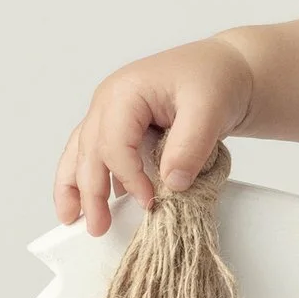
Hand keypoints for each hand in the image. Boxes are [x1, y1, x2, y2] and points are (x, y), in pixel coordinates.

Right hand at [54, 36, 254, 232]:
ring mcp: (111, 113)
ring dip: (75, 186)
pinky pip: (96, 153)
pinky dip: (91, 177)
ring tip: (70, 219)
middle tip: (97, 228)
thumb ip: (190, 146)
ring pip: (81, 152)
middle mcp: (109, 101)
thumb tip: (171, 184)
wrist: (229, 69)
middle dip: (90, 192)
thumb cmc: (216, 79)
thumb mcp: (210, 109)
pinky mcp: (121, 127)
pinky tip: (101, 202)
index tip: (150, 203)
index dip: (128, 177)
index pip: (114, 143)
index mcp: (125, 92)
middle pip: (89, 151)